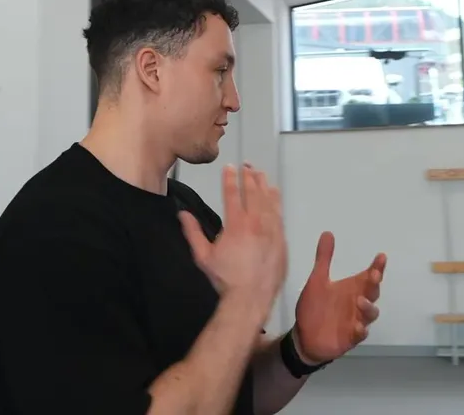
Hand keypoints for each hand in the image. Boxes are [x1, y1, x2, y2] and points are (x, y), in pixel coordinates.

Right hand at [179, 164, 286, 316]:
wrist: (251, 297)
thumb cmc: (226, 279)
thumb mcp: (203, 256)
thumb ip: (193, 232)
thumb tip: (182, 214)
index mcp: (236, 224)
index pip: (232, 193)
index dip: (230, 178)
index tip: (229, 167)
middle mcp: (255, 223)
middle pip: (253, 192)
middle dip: (249, 176)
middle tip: (247, 166)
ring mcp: (271, 230)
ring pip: (269, 200)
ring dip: (263, 184)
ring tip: (260, 174)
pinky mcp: (281, 239)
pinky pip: (279, 213)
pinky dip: (276, 200)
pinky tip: (275, 193)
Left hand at [292, 232, 386, 362]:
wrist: (304, 336)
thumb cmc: (314, 307)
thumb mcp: (317, 281)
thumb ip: (324, 259)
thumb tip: (327, 232)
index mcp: (352, 288)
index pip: (368, 276)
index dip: (377, 267)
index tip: (381, 256)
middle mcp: (358, 303)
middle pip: (372, 292)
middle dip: (374, 283)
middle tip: (373, 274)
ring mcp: (356, 320)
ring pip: (370, 313)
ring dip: (368, 307)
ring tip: (359, 300)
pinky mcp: (350, 337)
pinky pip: (360, 334)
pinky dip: (361, 330)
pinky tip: (359, 327)